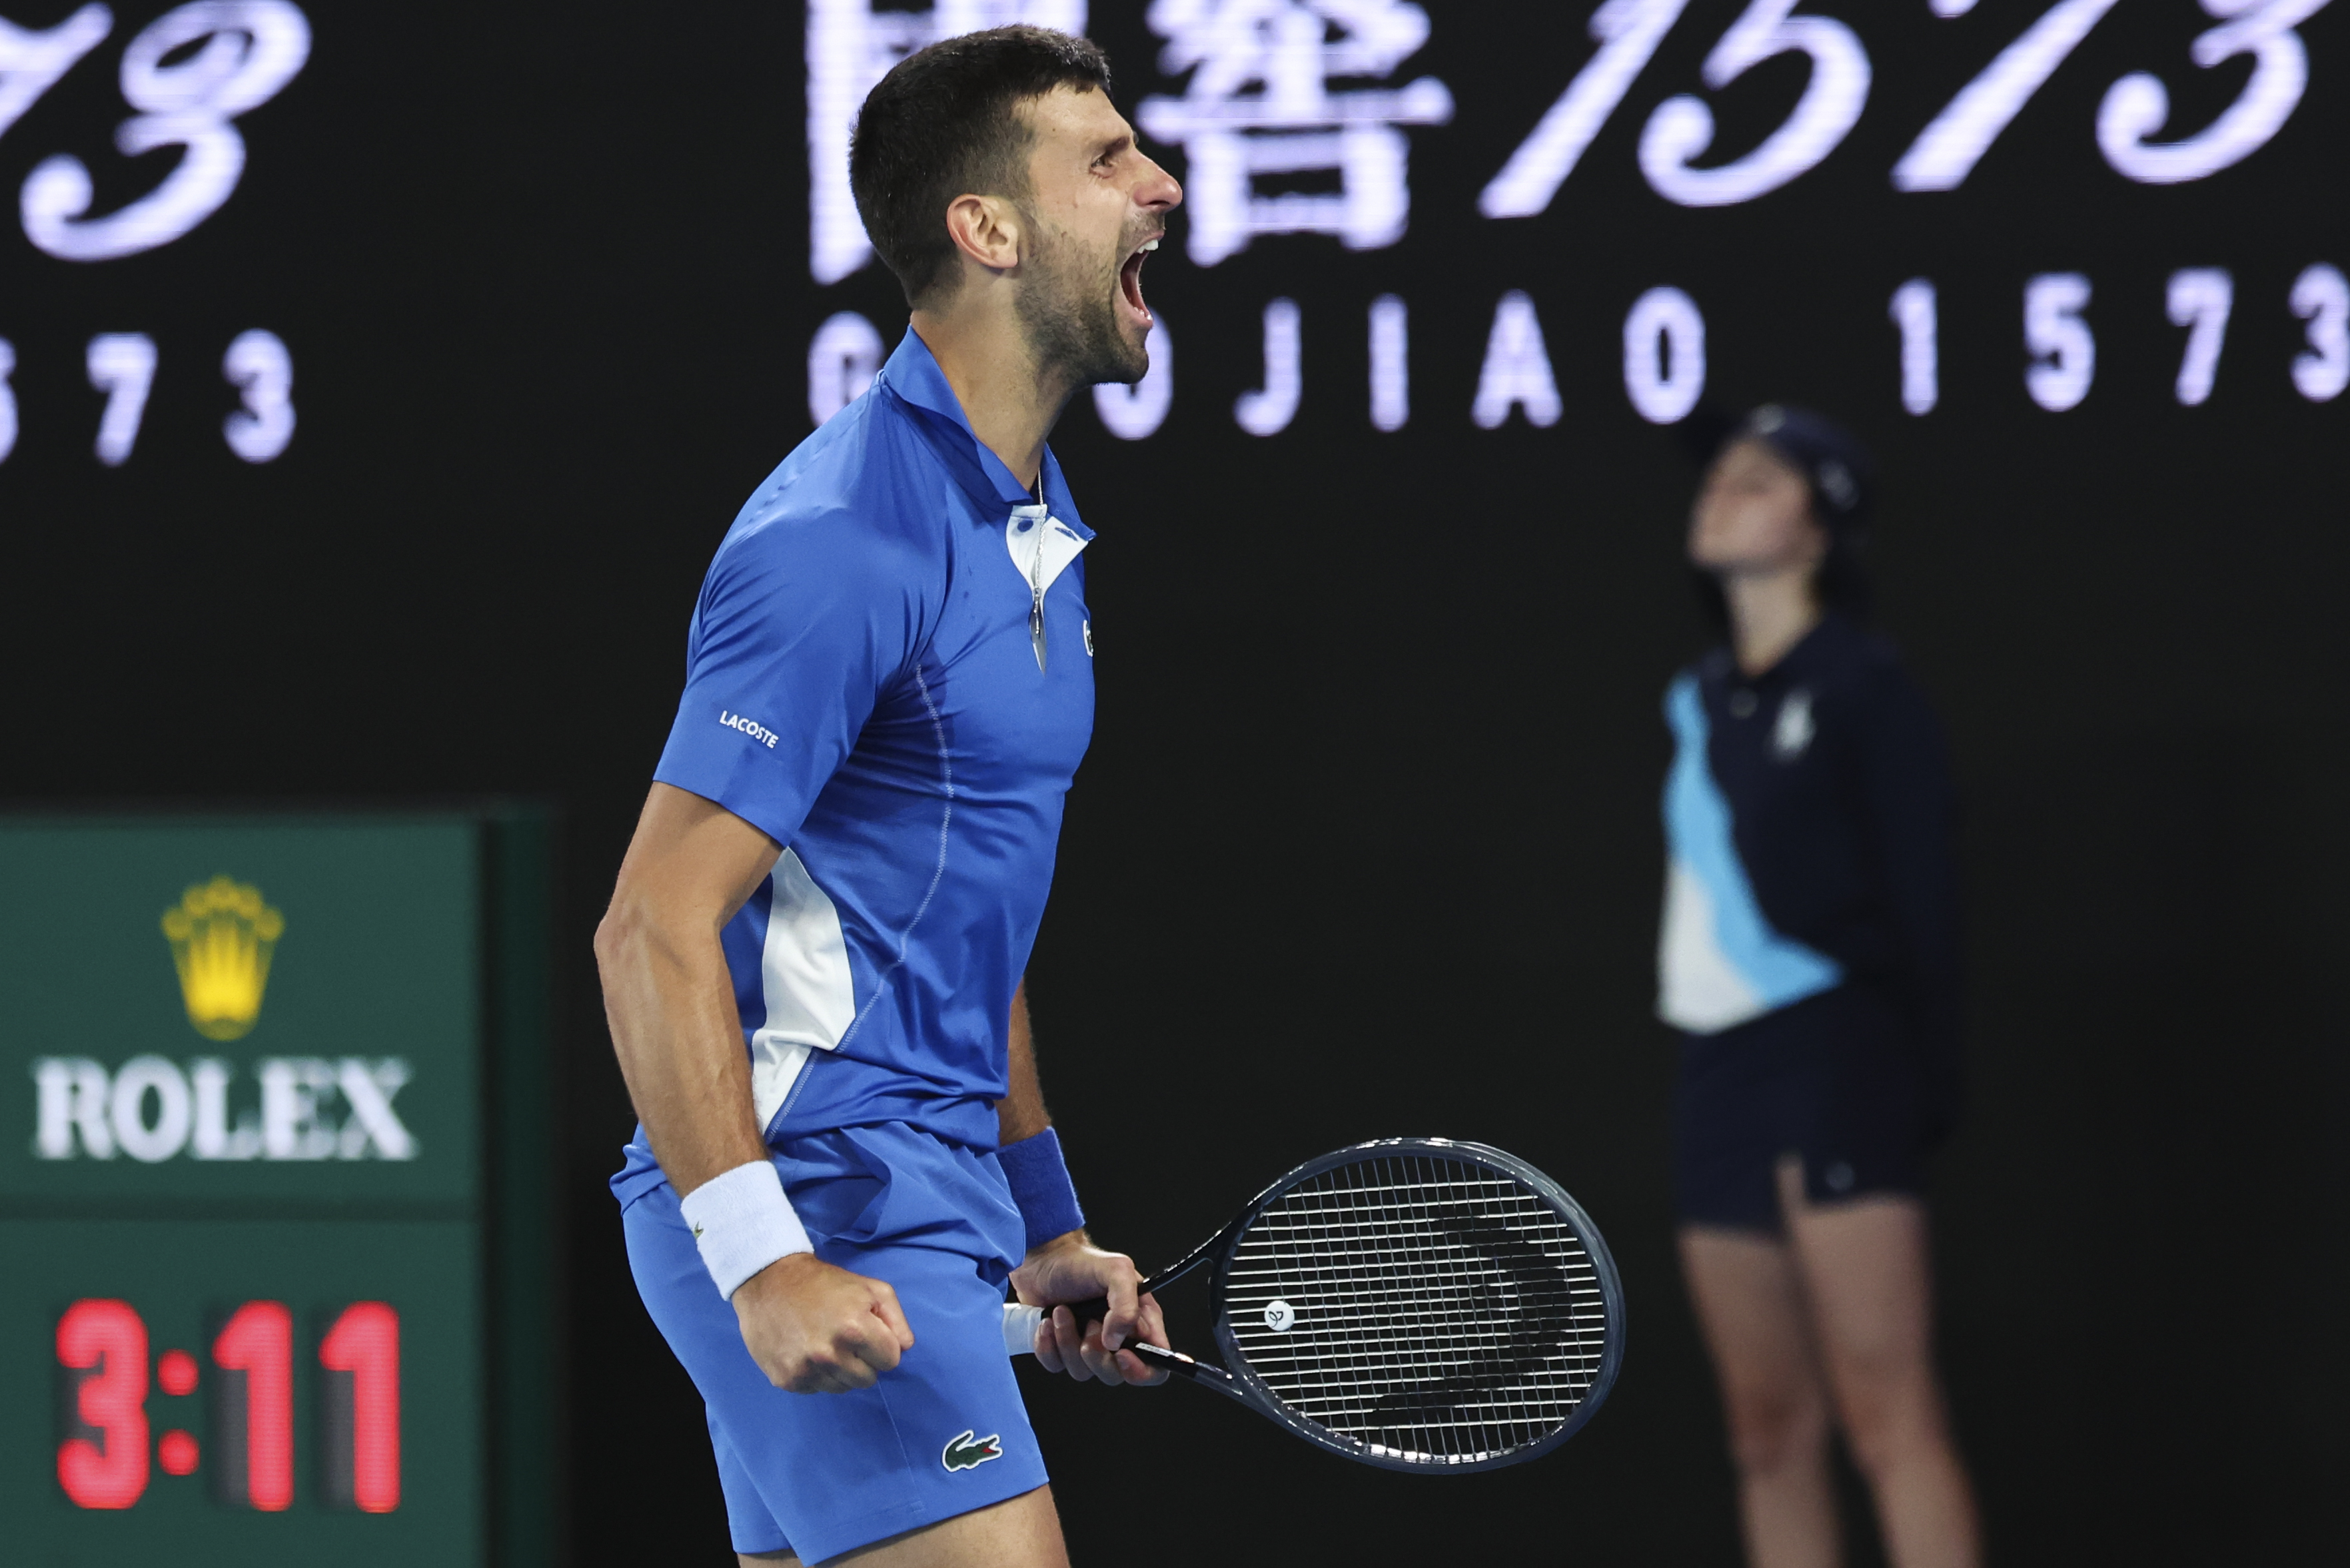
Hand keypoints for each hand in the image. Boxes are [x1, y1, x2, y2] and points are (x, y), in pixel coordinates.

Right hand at [732, 1253, 914, 1393]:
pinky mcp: (787, 1380)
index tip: (868, 1332)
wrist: (768, 1282)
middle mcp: (830, 1354)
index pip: (891, 1360)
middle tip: (845, 1338)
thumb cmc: (824, 1283)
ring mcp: (806, 1370)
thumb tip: (905, 1348)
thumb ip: (896, 1318)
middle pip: (868, 1380)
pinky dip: (817, 1376)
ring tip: (824, 1344)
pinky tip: (806, 1352)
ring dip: (840, 1371)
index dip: (882, 1346)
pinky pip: (817, 1390)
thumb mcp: (870, 1288)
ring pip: (843, 1388)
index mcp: (855, 1329)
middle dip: (863, 1361)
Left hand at [1010, 1232, 1168, 1386]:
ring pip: (1083, 1372)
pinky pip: (1056, 1366)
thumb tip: (1116, 1340)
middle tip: (1087, 1324)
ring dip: (1068, 1342)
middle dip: (1097, 1354)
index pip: (1154, 1365)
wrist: (1043, 1258)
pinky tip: (1046, 1322)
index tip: (1120, 1354)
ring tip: (1061, 1312)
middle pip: (1116, 1375)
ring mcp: (1088, 1345)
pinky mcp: (1061, 1349)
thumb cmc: (1083, 1261)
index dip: (1142, 1370)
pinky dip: (1048, 1346)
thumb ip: (1126, 1305)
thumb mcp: (1116, 1271)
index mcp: (1139, 1323)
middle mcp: (1116, 1338)